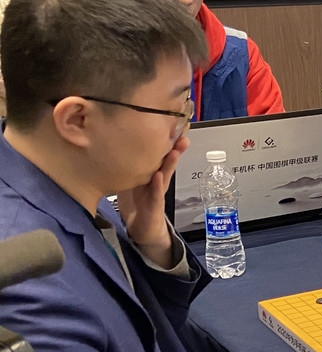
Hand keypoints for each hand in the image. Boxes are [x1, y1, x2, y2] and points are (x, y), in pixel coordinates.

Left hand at [118, 134, 188, 265]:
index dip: (165, 139)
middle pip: (167, 161)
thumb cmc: (136, 203)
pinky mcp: (154, 207)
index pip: (159, 153)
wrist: (142, 229)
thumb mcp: (130, 179)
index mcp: (150, 172)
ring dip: (171, 163)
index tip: (172, 122)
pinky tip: (158, 176)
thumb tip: (110, 141)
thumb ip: (126, 163)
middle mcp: (157, 180)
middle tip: (182, 132)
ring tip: (175, 149)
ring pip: (166, 175)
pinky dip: (157, 186)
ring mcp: (157, 193)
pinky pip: (156, 195)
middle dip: (175, 146)